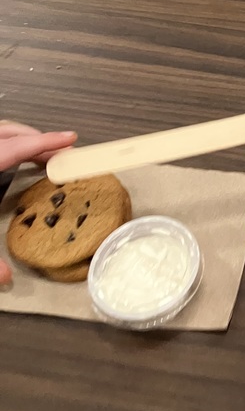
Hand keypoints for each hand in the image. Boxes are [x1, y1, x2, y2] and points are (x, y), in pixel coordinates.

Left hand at [0, 122, 76, 285]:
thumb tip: (7, 278)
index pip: (18, 147)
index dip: (47, 141)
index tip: (72, 139)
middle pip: (9, 132)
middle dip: (38, 137)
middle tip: (62, 152)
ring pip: (1, 133)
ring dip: (22, 139)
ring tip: (41, 154)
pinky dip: (9, 145)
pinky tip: (13, 162)